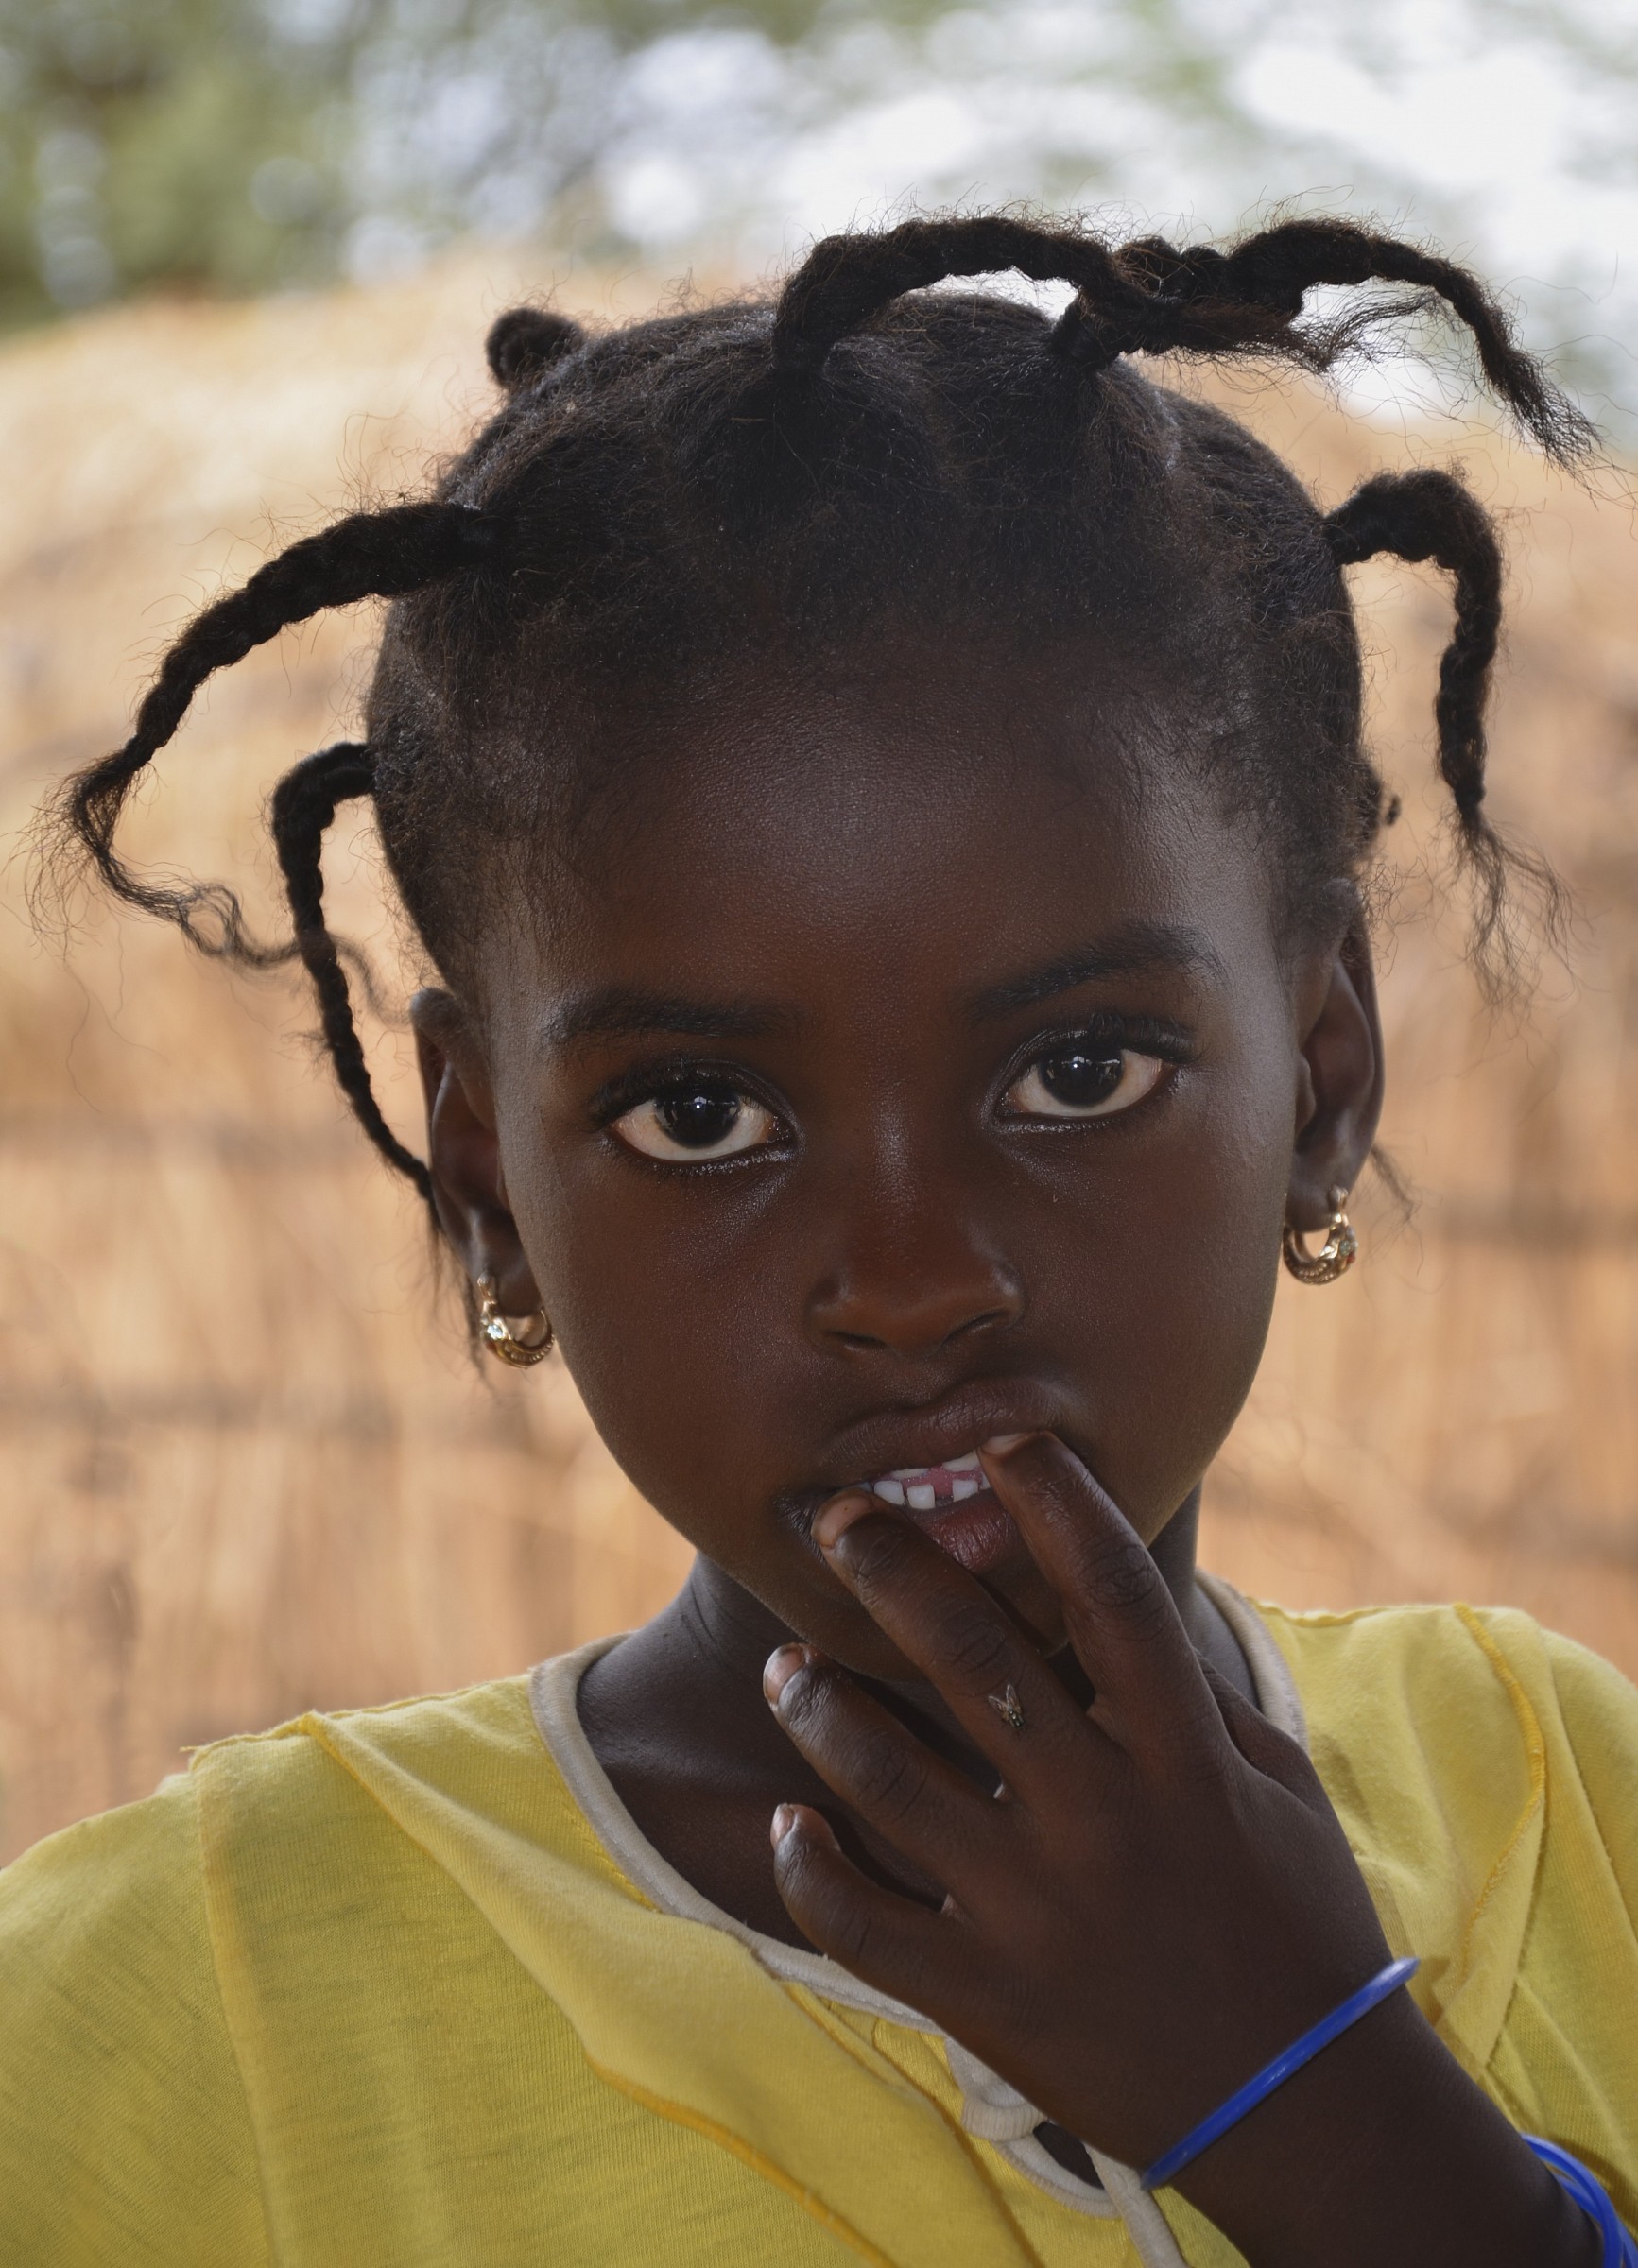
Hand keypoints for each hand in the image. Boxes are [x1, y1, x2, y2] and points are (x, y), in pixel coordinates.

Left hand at [763, 1433, 1599, 2267]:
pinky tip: (789, 1822)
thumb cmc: (1301, 1931)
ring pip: (890, 1780)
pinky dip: (811, 1868)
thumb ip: (1203, 1690)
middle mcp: (1102, 1819)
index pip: (1113, 1597)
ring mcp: (1033, 1910)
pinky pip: (863, 1923)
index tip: (1000, 1441)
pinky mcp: (983, 1996)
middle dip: (895, 1570)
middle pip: (978, 1660)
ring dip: (823, 1707)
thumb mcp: (1279, 1790)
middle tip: (834, 1516)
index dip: (1057, 1505)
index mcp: (1185, 1760)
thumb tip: (1132, 1594)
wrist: (1304, 2116)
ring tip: (788, 1664)